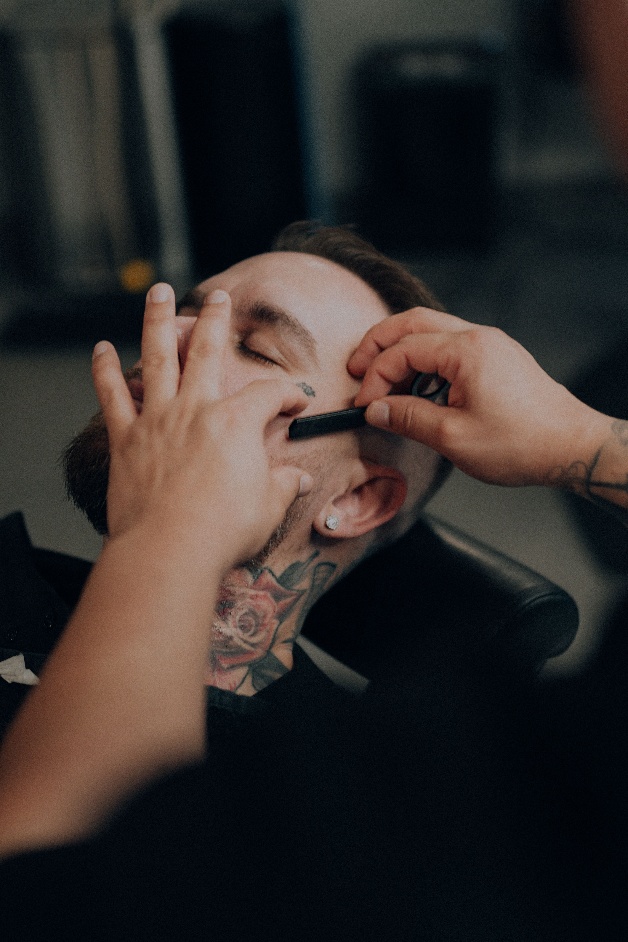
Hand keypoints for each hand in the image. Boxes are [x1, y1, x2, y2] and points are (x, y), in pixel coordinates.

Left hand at [92, 284, 311, 566]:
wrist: (170, 550)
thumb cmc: (223, 531)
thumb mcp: (269, 507)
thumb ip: (285, 485)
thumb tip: (300, 479)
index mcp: (237, 422)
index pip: (270, 394)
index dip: (288, 396)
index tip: (295, 406)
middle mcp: (197, 409)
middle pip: (208, 351)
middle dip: (216, 319)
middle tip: (220, 296)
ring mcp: (158, 419)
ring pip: (157, 356)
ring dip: (158, 321)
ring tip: (159, 292)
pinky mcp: (127, 438)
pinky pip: (113, 395)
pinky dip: (105, 370)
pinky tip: (101, 350)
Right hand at [349, 308, 601, 486]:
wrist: (570, 446)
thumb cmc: (522, 443)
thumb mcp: (453, 437)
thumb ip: (409, 418)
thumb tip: (377, 410)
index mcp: (466, 350)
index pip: (403, 350)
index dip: (376, 377)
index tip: (366, 405)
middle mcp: (478, 337)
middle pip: (413, 322)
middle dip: (379, 344)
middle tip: (357, 369)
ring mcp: (489, 344)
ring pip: (431, 330)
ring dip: (402, 351)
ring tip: (385, 383)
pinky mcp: (496, 358)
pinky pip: (450, 346)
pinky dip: (426, 360)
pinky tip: (418, 388)